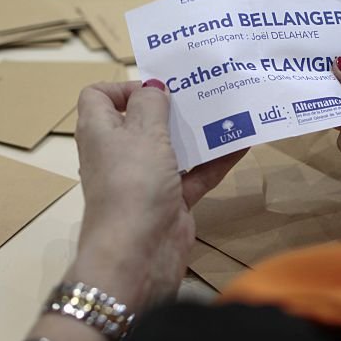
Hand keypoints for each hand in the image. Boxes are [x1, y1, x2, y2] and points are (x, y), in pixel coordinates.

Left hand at [71, 80, 245, 311]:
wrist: (139, 253)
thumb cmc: (133, 183)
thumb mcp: (142, 133)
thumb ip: (150, 104)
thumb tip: (152, 88)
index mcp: (100, 132)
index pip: (99, 97)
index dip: (122, 86)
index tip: (156, 88)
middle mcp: (119, 153)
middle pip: (141, 120)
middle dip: (170, 106)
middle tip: (201, 92)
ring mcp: (145, 179)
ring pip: (171, 147)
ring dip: (196, 131)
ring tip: (226, 110)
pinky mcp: (170, 201)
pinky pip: (194, 174)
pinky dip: (215, 161)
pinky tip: (241, 144)